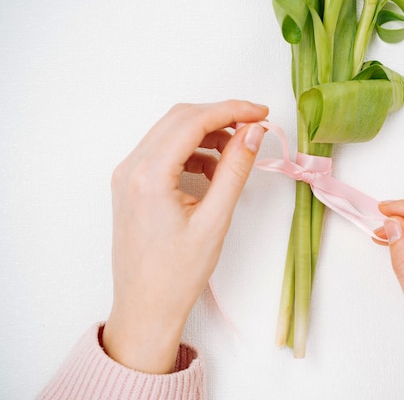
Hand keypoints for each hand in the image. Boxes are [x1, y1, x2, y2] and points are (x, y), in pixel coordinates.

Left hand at [102, 100, 267, 373]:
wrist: (146, 307)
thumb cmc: (178, 274)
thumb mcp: (215, 220)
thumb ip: (235, 170)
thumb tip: (253, 133)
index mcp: (149, 175)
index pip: (193, 121)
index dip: (232, 110)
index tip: (261, 113)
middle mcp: (131, 168)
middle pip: (179, 118)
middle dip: (220, 116)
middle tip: (254, 126)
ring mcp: (126, 175)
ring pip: (170, 132)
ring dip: (205, 133)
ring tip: (236, 152)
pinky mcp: (130, 185)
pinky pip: (162, 151)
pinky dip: (191, 151)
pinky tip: (213, 170)